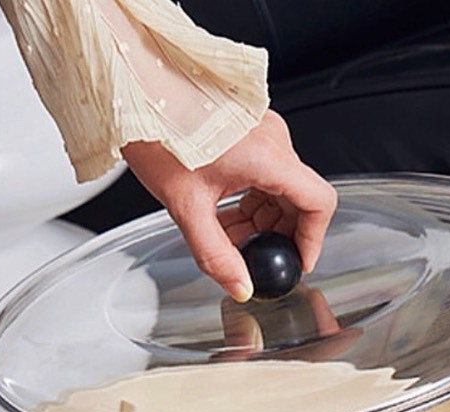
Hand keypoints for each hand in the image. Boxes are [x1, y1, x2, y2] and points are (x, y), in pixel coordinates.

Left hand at [121, 111, 336, 301]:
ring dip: (259, 219)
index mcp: (268, 155)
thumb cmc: (154, 129)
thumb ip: (216, 255)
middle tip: (249, 254)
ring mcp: (261, 130)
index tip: (297, 260)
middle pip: (298, 199)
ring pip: (278, 188)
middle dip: (276, 233)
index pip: (318, 203)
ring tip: (226, 234)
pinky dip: (249, 199)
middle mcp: (272, 139)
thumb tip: (240, 286)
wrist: (130, 87)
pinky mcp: (246, 128)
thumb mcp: (186, 206)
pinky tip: (222, 212)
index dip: (313, 239)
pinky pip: (262, 172)